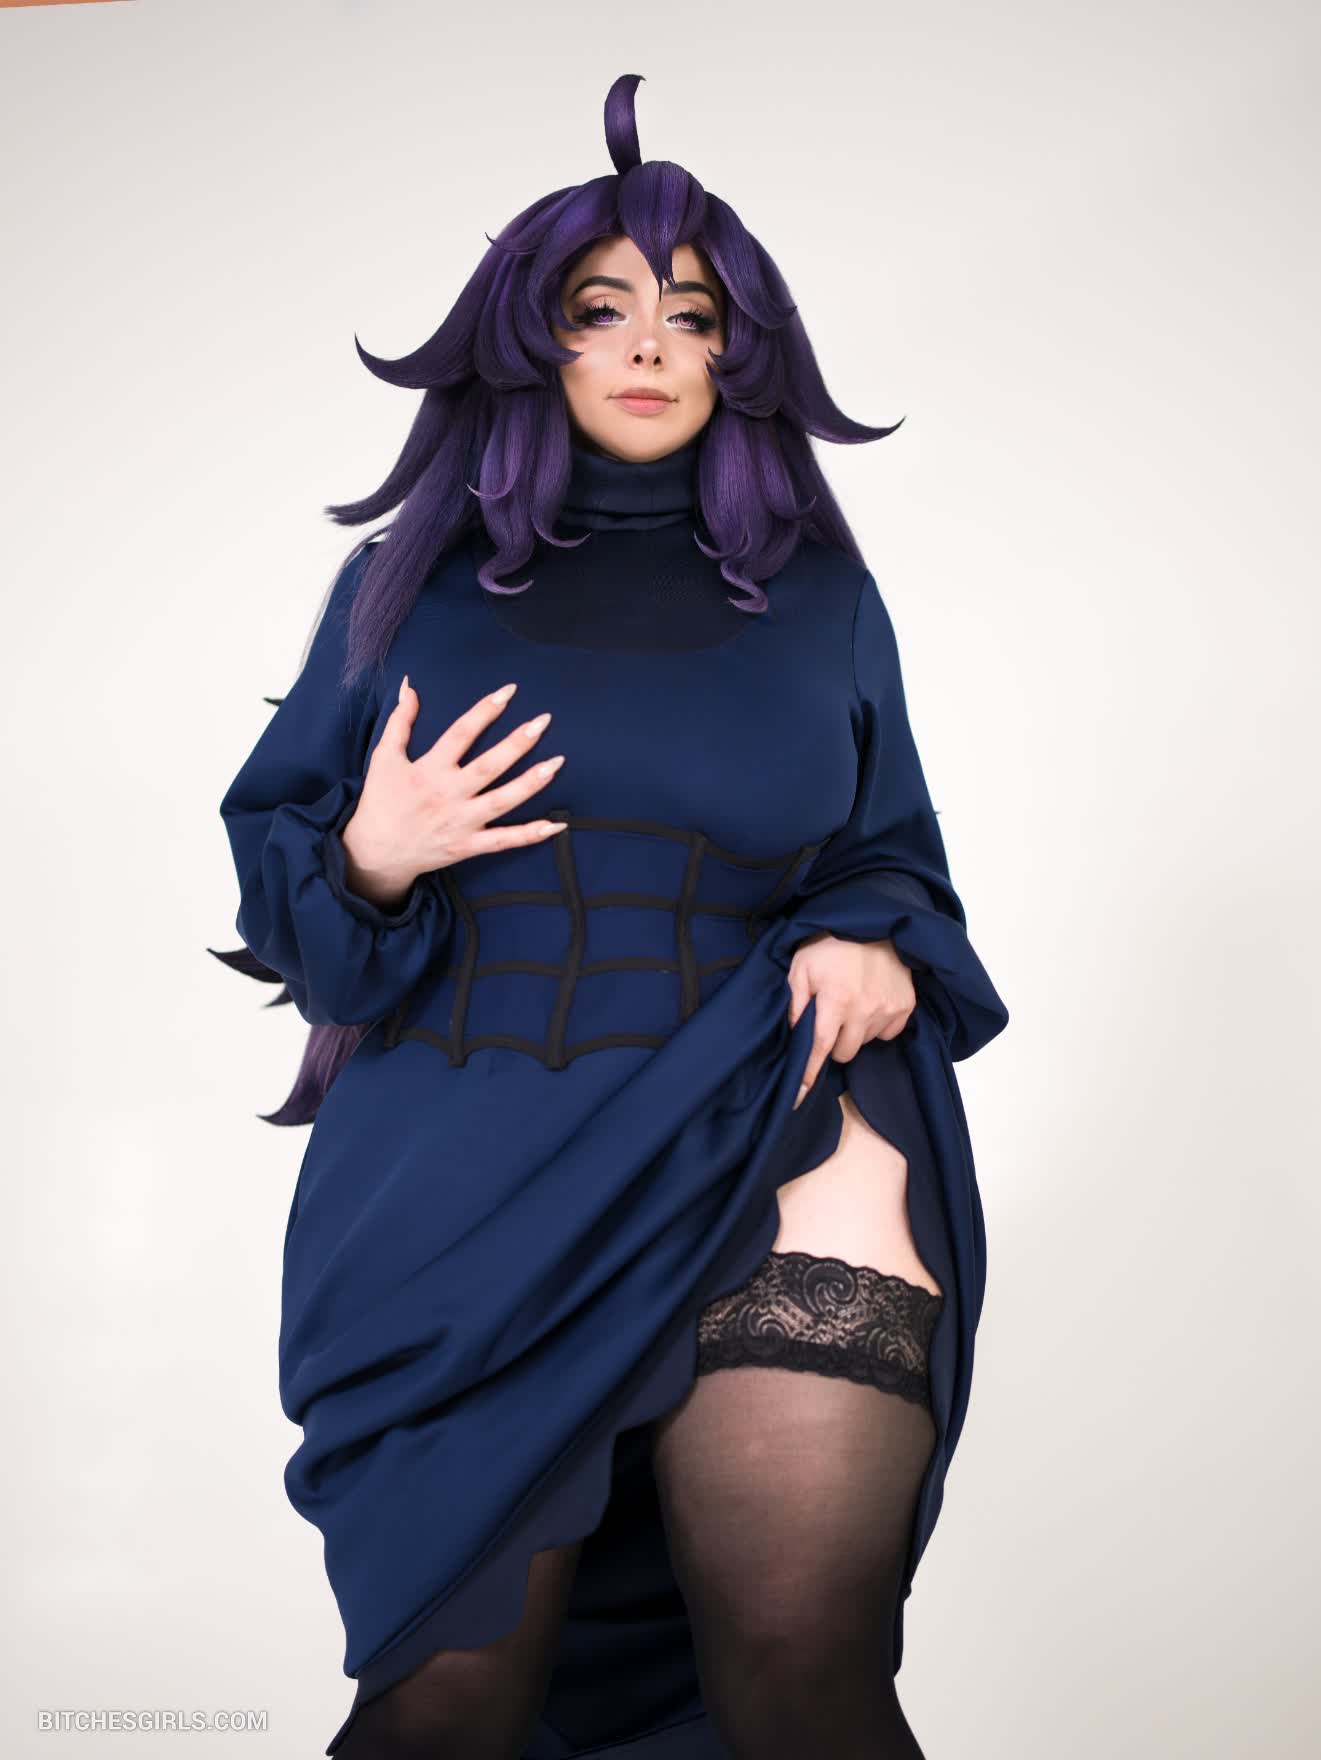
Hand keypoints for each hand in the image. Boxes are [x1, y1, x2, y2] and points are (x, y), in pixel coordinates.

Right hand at [339, 678, 568, 898]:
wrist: (376, 853)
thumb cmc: (381, 801)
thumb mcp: (384, 757)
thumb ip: (400, 721)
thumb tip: (410, 686)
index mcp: (429, 769)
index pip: (461, 733)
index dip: (485, 711)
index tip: (508, 691)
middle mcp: (449, 795)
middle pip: (489, 766)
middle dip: (518, 742)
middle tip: (544, 721)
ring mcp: (461, 822)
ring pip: (503, 801)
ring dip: (532, 783)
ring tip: (557, 762)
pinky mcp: (468, 846)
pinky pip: (504, 841)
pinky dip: (530, 835)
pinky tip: (556, 825)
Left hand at [786, 932, 915, 1109]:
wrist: (873, 923)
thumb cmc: (830, 945)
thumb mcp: (801, 967)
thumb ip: (794, 1002)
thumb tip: (792, 1035)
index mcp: (835, 999)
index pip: (819, 1048)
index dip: (808, 1074)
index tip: (798, 1098)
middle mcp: (864, 1008)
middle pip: (845, 1052)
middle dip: (834, 1042)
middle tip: (831, 1017)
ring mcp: (888, 1009)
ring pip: (866, 1043)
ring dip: (856, 1031)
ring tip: (852, 1003)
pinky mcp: (906, 1006)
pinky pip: (888, 1032)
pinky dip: (877, 1024)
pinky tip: (871, 1002)